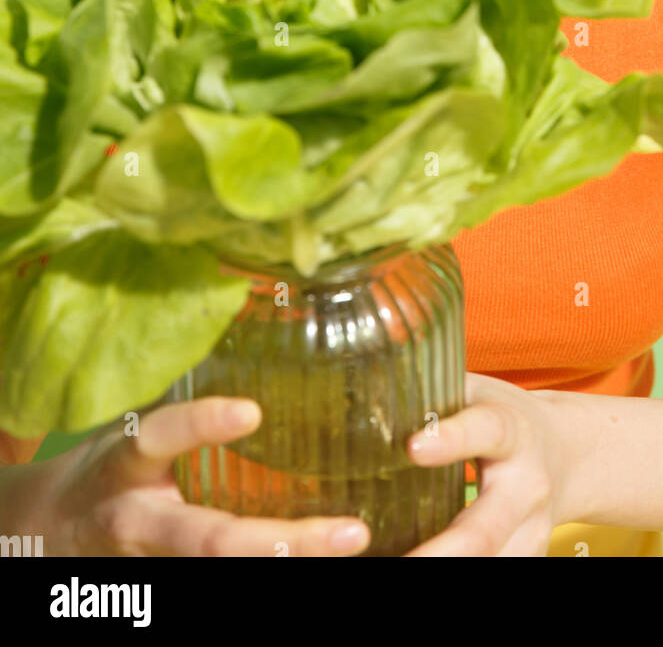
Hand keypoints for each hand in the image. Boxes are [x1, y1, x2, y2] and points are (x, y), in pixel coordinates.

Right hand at [21, 397, 370, 556]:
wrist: (48, 534)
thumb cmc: (113, 468)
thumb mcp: (134, 431)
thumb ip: (185, 410)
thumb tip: (257, 337)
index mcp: (126, 466)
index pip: (157, 438)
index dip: (199, 425)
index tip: (250, 412)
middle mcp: (138, 522)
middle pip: (212, 542)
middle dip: (282, 543)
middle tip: (352, 531)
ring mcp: (152, 564)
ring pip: (223, 575)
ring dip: (290, 566)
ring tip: (352, 547)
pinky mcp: (166, 588)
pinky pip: (224, 589)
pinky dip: (277, 577)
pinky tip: (326, 566)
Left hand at [402, 372, 573, 556]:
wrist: (568, 454)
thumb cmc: (502, 417)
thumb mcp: (475, 391)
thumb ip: (430, 387)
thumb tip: (372, 375)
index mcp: (510, 431)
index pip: (485, 431)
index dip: (452, 439)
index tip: (413, 448)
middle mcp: (526, 487)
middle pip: (484, 530)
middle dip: (443, 551)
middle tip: (401, 559)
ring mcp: (529, 531)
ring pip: (493, 562)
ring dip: (444, 567)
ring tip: (397, 567)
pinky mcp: (526, 557)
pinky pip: (492, 570)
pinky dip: (451, 570)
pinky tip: (414, 564)